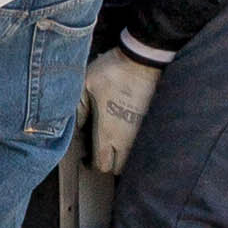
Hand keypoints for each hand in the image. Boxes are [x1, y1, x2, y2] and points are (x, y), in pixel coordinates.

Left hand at [82, 44, 162, 175]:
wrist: (143, 59)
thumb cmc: (113, 71)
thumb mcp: (84, 86)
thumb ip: (78, 109)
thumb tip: (76, 126)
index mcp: (109, 132)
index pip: (102, 165)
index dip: (92, 164)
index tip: (87, 156)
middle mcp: (127, 138)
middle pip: (118, 168)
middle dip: (108, 162)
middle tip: (99, 150)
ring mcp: (142, 132)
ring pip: (132, 157)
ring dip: (121, 154)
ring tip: (112, 140)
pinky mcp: (151, 122)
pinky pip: (141, 142)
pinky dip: (133, 142)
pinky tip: (125, 127)